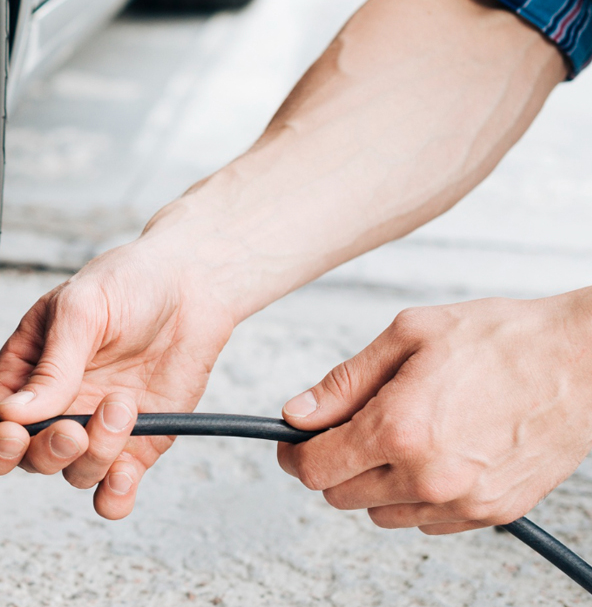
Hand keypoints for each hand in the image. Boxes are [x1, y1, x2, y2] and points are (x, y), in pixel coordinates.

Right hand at [0, 218, 235, 518]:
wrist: (193, 288)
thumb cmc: (129, 283)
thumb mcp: (81, 309)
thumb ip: (50, 365)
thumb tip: (13, 411)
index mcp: (27, 369)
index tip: (14, 433)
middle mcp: (57, 404)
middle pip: (28, 458)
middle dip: (48, 450)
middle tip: (73, 428)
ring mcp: (95, 427)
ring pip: (73, 473)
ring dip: (96, 454)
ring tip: (122, 406)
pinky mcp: (135, 444)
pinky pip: (114, 490)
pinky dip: (115, 495)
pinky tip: (124, 474)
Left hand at [278, 289, 591, 533]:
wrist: (581, 360)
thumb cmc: (501, 339)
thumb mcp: (407, 336)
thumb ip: (345, 382)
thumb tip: (298, 413)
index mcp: (398, 428)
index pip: (314, 466)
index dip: (293, 452)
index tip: (293, 440)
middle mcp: (427, 474)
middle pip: (340, 494)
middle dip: (332, 462)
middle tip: (348, 429)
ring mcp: (462, 500)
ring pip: (381, 513)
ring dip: (373, 481)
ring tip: (399, 435)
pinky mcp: (492, 512)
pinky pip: (426, 521)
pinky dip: (415, 496)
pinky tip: (432, 454)